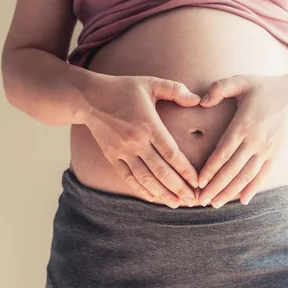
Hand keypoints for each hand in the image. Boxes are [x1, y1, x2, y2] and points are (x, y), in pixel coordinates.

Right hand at [80, 73, 201, 207]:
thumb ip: (176, 90)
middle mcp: (136, 141)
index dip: (186, 170)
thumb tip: (198, 99)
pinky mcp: (112, 157)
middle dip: (179, 188)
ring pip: (145, 179)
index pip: (171, 153)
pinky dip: (142, 190)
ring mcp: (123, 151)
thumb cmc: (123, 88)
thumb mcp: (150, 83)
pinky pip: (129, 178)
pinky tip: (155, 198)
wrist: (89, 97)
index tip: (198, 182)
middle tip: (193, 201)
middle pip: (161, 171)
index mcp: (149, 125)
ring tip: (177, 204)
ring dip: (162, 194)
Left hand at [197, 73, 287, 207]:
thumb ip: (220, 88)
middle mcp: (254, 141)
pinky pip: (263, 176)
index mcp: (242, 125)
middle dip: (215, 187)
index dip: (209, 169)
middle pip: (231, 169)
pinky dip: (252, 189)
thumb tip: (202, 101)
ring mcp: (267, 150)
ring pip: (246, 176)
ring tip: (216, 203)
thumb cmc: (267, 87)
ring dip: (230, 192)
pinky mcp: (277, 155)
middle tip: (201, 201)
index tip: (198, 183)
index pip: (222, 152)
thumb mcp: (242, 81)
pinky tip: (242, 200)